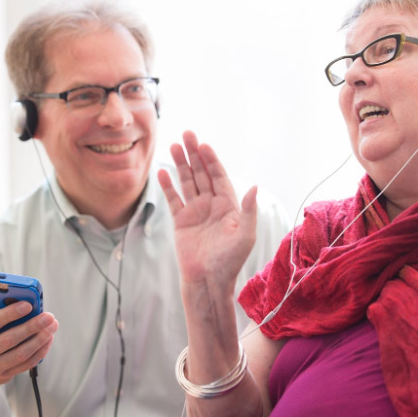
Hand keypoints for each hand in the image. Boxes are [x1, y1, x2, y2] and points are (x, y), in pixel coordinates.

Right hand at [0, 296, 58, 388]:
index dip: (11, 313)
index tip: (28, 305)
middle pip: (10, 339)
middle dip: (32, 326)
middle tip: (49, 316)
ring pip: (20, 354)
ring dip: (40, 340)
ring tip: (53, 326)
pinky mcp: (4, 376)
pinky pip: (26, 364)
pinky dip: (40, 351)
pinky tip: (49, 339)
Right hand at [158, 131, 257, 288]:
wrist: (209, 282)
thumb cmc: (230, 262)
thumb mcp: (245, 236)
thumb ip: (248, 210)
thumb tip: (254, 186)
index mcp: (229, 206)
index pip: (219, 176)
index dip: (211, 160)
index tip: (203, 145)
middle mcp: (212, 205)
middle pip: (202, 174)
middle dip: (194, 154)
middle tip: (187, 134)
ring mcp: (196, 212)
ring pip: (187, 182)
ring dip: (181, 164)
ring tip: (173, 146)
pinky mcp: (181, 221)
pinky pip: (173, 200)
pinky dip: (168, 186)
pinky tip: (163, 172)